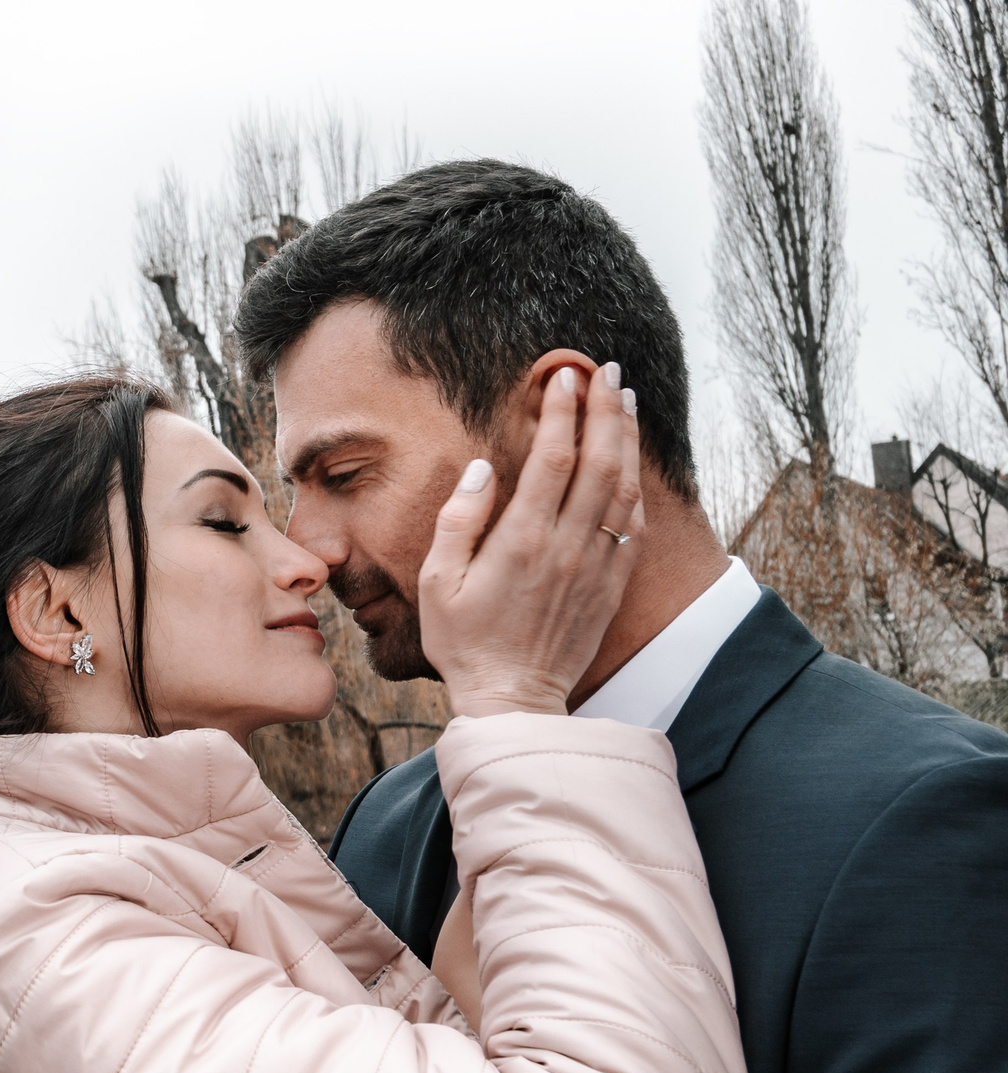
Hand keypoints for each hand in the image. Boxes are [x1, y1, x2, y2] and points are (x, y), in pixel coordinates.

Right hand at [419, 360, 644, 716]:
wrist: (513, 700)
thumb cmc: (464, 643)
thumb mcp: (436, 584)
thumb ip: (458, 522)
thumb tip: (484, 469)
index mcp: (522, 542)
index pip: (553, 458)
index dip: (562, 412)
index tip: (562, 378)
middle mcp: (567, 547)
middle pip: (600, 461)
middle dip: (605, 410)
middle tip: (607, 372)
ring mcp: (596, 566)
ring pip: (623, 487)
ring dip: (628, 439)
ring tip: (627, 402)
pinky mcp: (611, 586)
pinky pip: (634, 525)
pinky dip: (636, 486)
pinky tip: (630, 463)